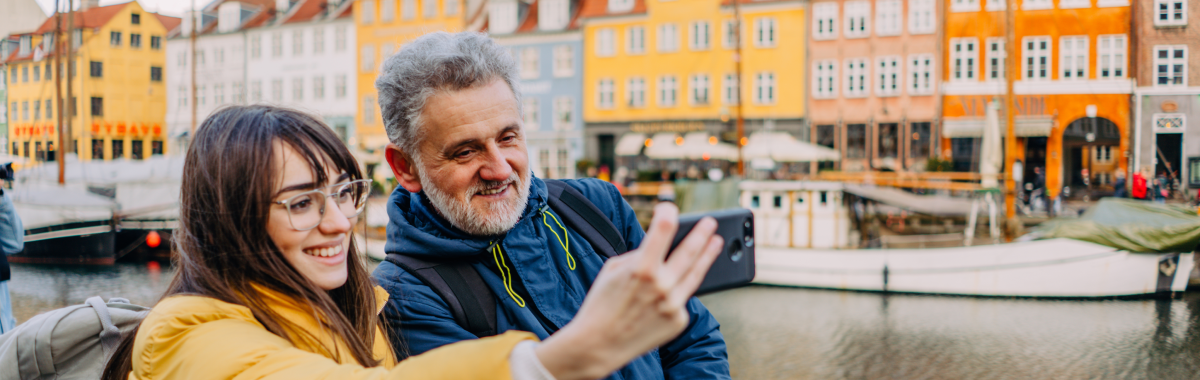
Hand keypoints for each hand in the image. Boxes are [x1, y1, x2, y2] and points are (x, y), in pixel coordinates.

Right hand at [534, 202, 723, 379]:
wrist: (598, 343)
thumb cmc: (602, 303)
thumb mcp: (613, 270)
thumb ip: (640, 256)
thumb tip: (661, 249)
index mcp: (642, 268)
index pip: (663, 231)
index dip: (668, 214)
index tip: (670, 208)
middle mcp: (662, 286)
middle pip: (689, 252)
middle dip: (701, 234)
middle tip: (711, 222)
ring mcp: (673, 305)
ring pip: (696, 275)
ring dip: (707, 256)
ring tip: (716, 243)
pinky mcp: (678, 321)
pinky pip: (681, 300)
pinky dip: (676, 292)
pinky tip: (671, 289)